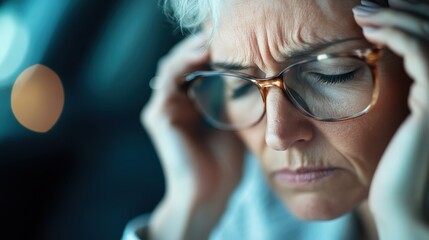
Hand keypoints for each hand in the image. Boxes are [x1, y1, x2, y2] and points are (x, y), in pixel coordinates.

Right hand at [142, 33, 244, 238]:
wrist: (210, 192)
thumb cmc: (223, 162)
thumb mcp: (232, 121)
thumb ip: (233, 97)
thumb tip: (252, 71)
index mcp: (188, 105)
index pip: (195, 69)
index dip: (210, 51)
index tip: (233, 37)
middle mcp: (172, 104)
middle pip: (182, 63)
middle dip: (201, 45)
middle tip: (223, 30)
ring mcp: (163, 109)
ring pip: (173, 66)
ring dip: (192, 49)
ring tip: (213, 36)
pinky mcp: (159, 115)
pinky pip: (170, 80)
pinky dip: (185, 62)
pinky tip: (203, 53)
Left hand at [354, 0, 428, 238]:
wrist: (402, 199)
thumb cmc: (391, 163)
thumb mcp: (392, 120)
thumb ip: (396, 92)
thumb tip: (369, 64)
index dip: (409, 19)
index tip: (376, 13)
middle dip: (402, 10)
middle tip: (368, 4)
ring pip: (427, 35)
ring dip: (394, 16)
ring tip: (363, 12)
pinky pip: (420, 52)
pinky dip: (396, 34)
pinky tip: (370, 32)